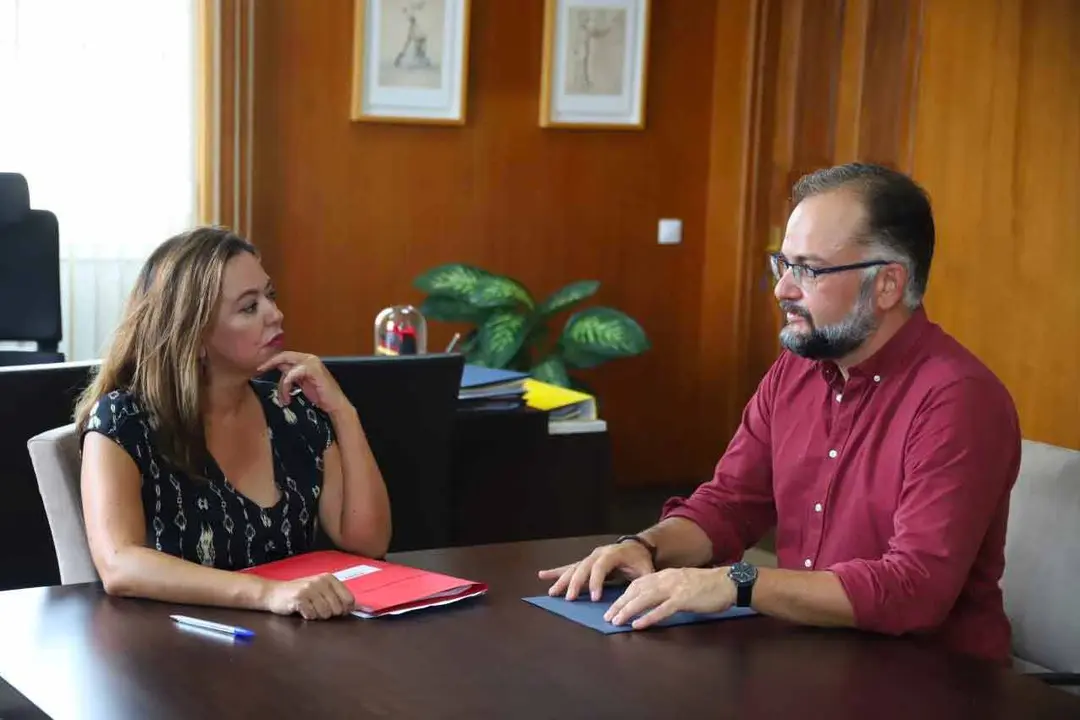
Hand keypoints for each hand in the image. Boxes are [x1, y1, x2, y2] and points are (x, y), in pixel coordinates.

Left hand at [256, 351, 350, 414]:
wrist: (334, 404)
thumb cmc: (320, 395)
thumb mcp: (301, 383)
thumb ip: (291, 375)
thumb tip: (276, 369)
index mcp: (306, 360)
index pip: (286, 356)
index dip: (272, 361)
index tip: (260, 368)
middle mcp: (309, 358)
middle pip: (284, 356)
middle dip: (270, 363)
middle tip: (259, 370)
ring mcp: (312, 363)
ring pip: (287, 368)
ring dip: (282, 385)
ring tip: (284, 399)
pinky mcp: (313, 370)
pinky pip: (293, 374)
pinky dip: (287, 385)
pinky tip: (288, 397)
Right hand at [263, 573, 355, 619]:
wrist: (274, 593)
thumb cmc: (300, 594)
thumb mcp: (320, 590)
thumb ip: (336, 596)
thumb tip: (355, 608)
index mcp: (329, 578)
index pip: (349, 599)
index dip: (344, 609)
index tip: (335, 610)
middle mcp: (321, 581)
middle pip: (337, 609)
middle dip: (329, 613)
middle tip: (316, 608)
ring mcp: (310, 588)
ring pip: (325, 613)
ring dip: (317, 615)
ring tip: (309, 608)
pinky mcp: (299, 597)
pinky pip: (312, 615)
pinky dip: (307, 616)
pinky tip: (301, 610)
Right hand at [538, 541, 654, 601]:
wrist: (637, 547)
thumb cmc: (641, 561)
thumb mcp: (646, 570)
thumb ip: (642, 582)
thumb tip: (639, 598)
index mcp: (613, 554)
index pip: (601, 566)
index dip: (596, 581)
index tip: (594, 598)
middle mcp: (598, 553)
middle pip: (583, 567)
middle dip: (575, 583)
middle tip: (569, 598)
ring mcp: (590, 557)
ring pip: (574, 568)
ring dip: (562, 580)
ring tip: (552, 592)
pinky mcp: (585, 562)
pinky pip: (570, 567)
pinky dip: (556, 572)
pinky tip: (543, 575)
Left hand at [603, 566, 734, 629]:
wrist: (728, 582)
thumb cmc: (707, 585)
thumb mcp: (683, 582)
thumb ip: (668, 588)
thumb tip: (653, 599)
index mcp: (665, 575)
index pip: (638, 583)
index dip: (624, 595)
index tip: (613, 605)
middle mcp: (666, 579)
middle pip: (636, 590)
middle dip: (620, 604)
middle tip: (608, 616)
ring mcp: (674, 589)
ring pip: (645, 599)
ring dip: (628, 610)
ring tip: (617, 621)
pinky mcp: (683, 600)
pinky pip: (661, 609)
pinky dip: (648, 617)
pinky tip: (637, 625)